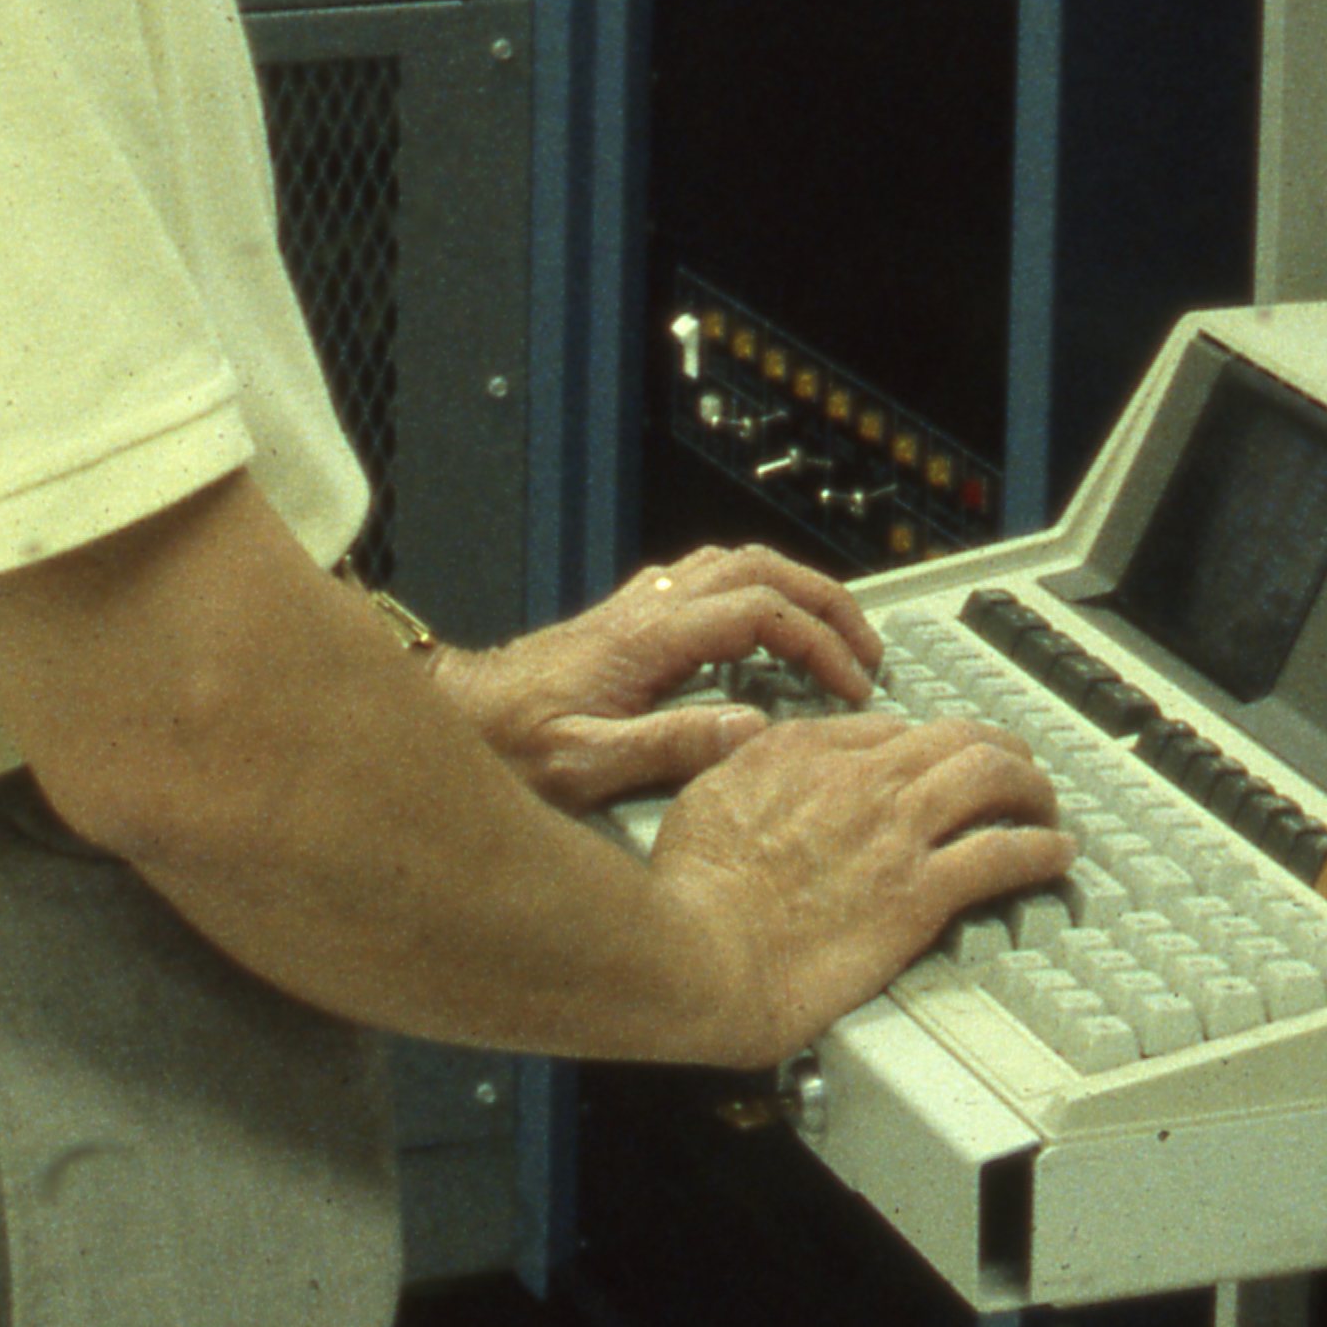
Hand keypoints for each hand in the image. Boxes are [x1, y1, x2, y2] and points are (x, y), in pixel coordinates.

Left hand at [432, 540, 889, 813]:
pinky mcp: (629, 614)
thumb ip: (672, 746)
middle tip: (866, 650)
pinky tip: (763, 630)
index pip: (761, 613)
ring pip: (736, 563)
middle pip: (761, 568)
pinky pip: (709, 577)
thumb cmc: (513, 745)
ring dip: (794, 589)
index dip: (819, 644)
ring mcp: (640, 604)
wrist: (460, 714)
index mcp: (652, 637)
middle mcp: (651, 606)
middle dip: (825, 601)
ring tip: (831, 635)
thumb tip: (755, 729)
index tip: (851, 686)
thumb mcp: (588, 763)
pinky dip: (755, 591)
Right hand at [638, 704, 1072, 1064]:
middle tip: (1014, 768)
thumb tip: (754, 764)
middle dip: (995, 748)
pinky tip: (1056, 856)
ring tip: (1046, 804)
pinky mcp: (920, 893)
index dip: (924, 744)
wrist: (696, 954)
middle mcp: (860, 779)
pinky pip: (1003, 855)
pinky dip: (1041, 851)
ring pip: (992, 779)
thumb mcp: (702, 798)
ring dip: (1032, 788)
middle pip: (954, 737)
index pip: (889, 728)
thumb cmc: (686, 894)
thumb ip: (742, 773)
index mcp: (802, 750)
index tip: (935, 763)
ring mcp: (895, 832)